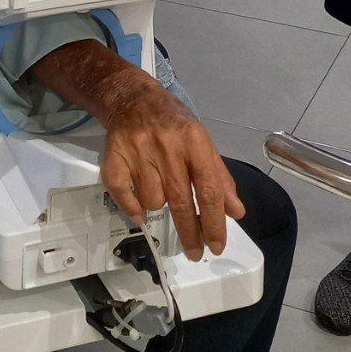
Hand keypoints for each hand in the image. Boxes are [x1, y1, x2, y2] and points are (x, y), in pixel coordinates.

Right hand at [99, 72, 244, 260]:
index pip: (208, 189)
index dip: (214, 222)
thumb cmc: (173, 124)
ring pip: (153, 201)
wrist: (133, 98)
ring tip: (158, 185)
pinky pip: (123, 194)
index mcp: (194, 141)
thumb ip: (219, 178)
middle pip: (181, 201)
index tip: (216, 245)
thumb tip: (236, 212)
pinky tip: (137, 208)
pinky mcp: (114, 155)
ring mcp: (139, 150)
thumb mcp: (202, 143)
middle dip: (190, 233)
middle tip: (196, 253)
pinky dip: (130, 207)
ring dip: (158, 204)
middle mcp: (167, 145)